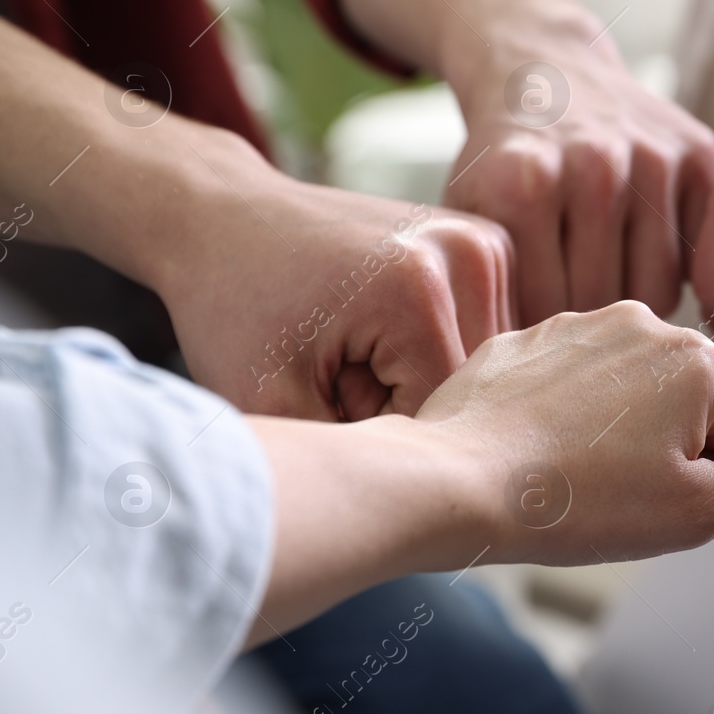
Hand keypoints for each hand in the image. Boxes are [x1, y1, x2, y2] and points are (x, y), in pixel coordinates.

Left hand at [153, 138, 513, 420]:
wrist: (226, 219)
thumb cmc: (238, 309)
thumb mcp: (273, 400)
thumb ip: (352, 453)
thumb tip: (425, 493)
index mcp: (418, 289)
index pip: (442, 414)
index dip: (382, 431)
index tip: (324, 403)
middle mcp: (466, 252)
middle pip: (473, 387)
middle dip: (409, 403)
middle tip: (336, 374)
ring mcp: (483, 241)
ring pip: (486, 363)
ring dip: (431, 379)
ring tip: (359, 351)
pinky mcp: (487, 243)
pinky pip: (484, 329)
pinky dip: (442, 347)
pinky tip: (388, 333)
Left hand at [252, 300, 713, 639]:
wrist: (457, 482)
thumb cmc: (579, 502)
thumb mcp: (701, 513)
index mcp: (696, 357)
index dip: (699, 479)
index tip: (649, 497)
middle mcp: (639, 321)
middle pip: (676, 405)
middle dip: (656, 449)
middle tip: (609, 492)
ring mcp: (572, 325)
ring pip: (617, 395)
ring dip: (605, 434)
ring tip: (567, 476)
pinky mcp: (519, 342)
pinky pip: (560, 387)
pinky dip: (553, 421)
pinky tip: (530, 457)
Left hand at [442, 15, 713, 323]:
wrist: (546, 70)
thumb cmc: (504, 162)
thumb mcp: (469, 218)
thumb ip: (487, 293)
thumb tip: (530, 388)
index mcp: (524, 184)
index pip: (546, 309)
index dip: (537, 329)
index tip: (530, 327)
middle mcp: (592, 165)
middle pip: (603, 302)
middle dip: (584, 320)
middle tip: (571, 317)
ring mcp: (650, 156)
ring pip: (656, 287)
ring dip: (631, 300)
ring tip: (602, 289)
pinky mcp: (696, 152)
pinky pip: (695, 253)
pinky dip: (672, 267)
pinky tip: (639, 257)